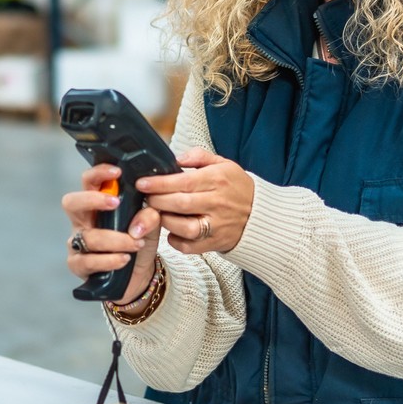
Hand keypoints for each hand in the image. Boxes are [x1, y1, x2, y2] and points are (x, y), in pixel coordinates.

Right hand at [61, 164, 159, 304]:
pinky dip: (109, 260)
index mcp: (97, 204)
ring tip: (136, 243)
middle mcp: (83, 220)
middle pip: (71, 202)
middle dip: (92, 200)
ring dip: (115, 239)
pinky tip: (124, 259)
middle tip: (115, 203)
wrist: (139, 274)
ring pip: (88, 237)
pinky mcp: (78, 265)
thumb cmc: (138, 241)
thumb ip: (149, 216)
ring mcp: (77, 243)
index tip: (117, 171)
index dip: (98, 173)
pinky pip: (87, 261)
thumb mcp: (150, 225)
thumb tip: (139, 222)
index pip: (89, 181)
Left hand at [136, 149, 254, 254]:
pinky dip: (176, 241)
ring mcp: (217, 225)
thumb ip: (198, 157)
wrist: (260, 215)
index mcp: (217, 180)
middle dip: (157, 201)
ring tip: (158, 213)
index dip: (159, 183)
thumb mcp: (223, 164)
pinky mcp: (215, 243)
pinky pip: (190, 246)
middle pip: (180, 204)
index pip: (183, 182)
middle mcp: (217, 203)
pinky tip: (172, 230)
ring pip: (184, 227)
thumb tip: (175, 158)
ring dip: (165, 221)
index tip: (142, 183)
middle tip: (146, 198)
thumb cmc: (236, 187)